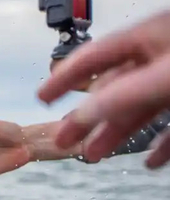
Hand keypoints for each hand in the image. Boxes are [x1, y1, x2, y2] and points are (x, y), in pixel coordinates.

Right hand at [38, 10, 169, 168]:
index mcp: (148, 38)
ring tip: (94, 153)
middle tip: (63, 137)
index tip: (41, 98)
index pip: (92, 58)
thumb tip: (81, 114)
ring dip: (115, 133)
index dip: (62, 78)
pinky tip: (149, 160)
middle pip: (114, 89)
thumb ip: (120, 96)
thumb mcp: (160, 78)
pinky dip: (159, 144)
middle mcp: (161, 56)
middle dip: (87, 117)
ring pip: (140, 108)